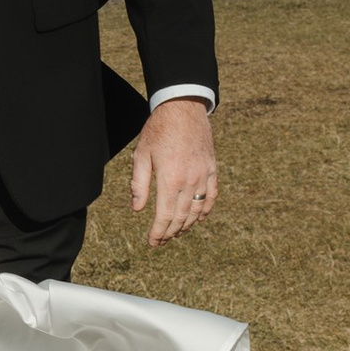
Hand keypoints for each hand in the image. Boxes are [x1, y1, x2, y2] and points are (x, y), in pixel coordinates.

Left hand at [131, 99, 217, 248]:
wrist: (183, 108)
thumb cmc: (158, 130)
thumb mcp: (141, 155)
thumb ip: (139, 184)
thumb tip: (137, 209)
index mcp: (170, 179)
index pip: (165, 215)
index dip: (158, 232)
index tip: (152, 242)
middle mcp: (190, 181)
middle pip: (182, 216)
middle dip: (171, 232)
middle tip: (162, 241)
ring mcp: (204, 175)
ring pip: (198, 209)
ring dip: (188, 225)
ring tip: (177, 233)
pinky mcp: (212, 168)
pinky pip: (212, 195)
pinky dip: (206, 210)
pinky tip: (199, 218)